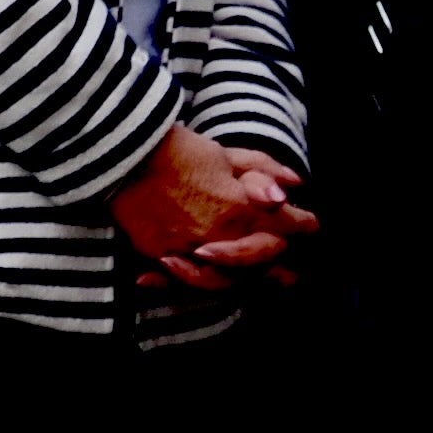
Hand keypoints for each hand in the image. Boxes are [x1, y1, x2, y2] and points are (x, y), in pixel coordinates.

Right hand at [105, 122, 315, 291]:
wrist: (123, 156)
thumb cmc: (177, 149)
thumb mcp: (225, 153)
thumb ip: (262, 171)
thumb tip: (294, 184)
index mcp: (240, 208)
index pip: (286, 224)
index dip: (303, 223)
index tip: (309, 223)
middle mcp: (220, 237)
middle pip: (262, 260)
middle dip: (280, 261)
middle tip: (289, 270)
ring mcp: (189, 251)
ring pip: (230, 278)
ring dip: (248, 279)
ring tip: (260, 282)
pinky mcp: (161, 255)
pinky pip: (187, 279)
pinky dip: (199, 281)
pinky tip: (210, 280)